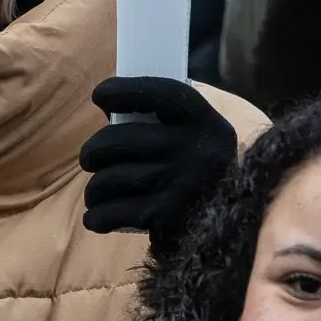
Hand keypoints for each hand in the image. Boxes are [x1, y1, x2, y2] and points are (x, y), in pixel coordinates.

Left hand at [80, 76, 237, 252]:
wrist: (230, 231)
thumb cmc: (200, 176)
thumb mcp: (199, 139)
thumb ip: (165, 120)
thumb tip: (109, 107)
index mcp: (207, 124)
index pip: (163, 93)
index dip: (126, 90)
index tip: (100, 94)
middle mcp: (197, 152)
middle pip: (120, 139)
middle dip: (93, 150)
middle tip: (89, 158)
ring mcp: (182, 187)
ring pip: (111, 178)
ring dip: (94, 188)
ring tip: (96, 192)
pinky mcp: (168, 220)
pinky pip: (113, 212)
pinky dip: (97, 215)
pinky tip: (95, 217)